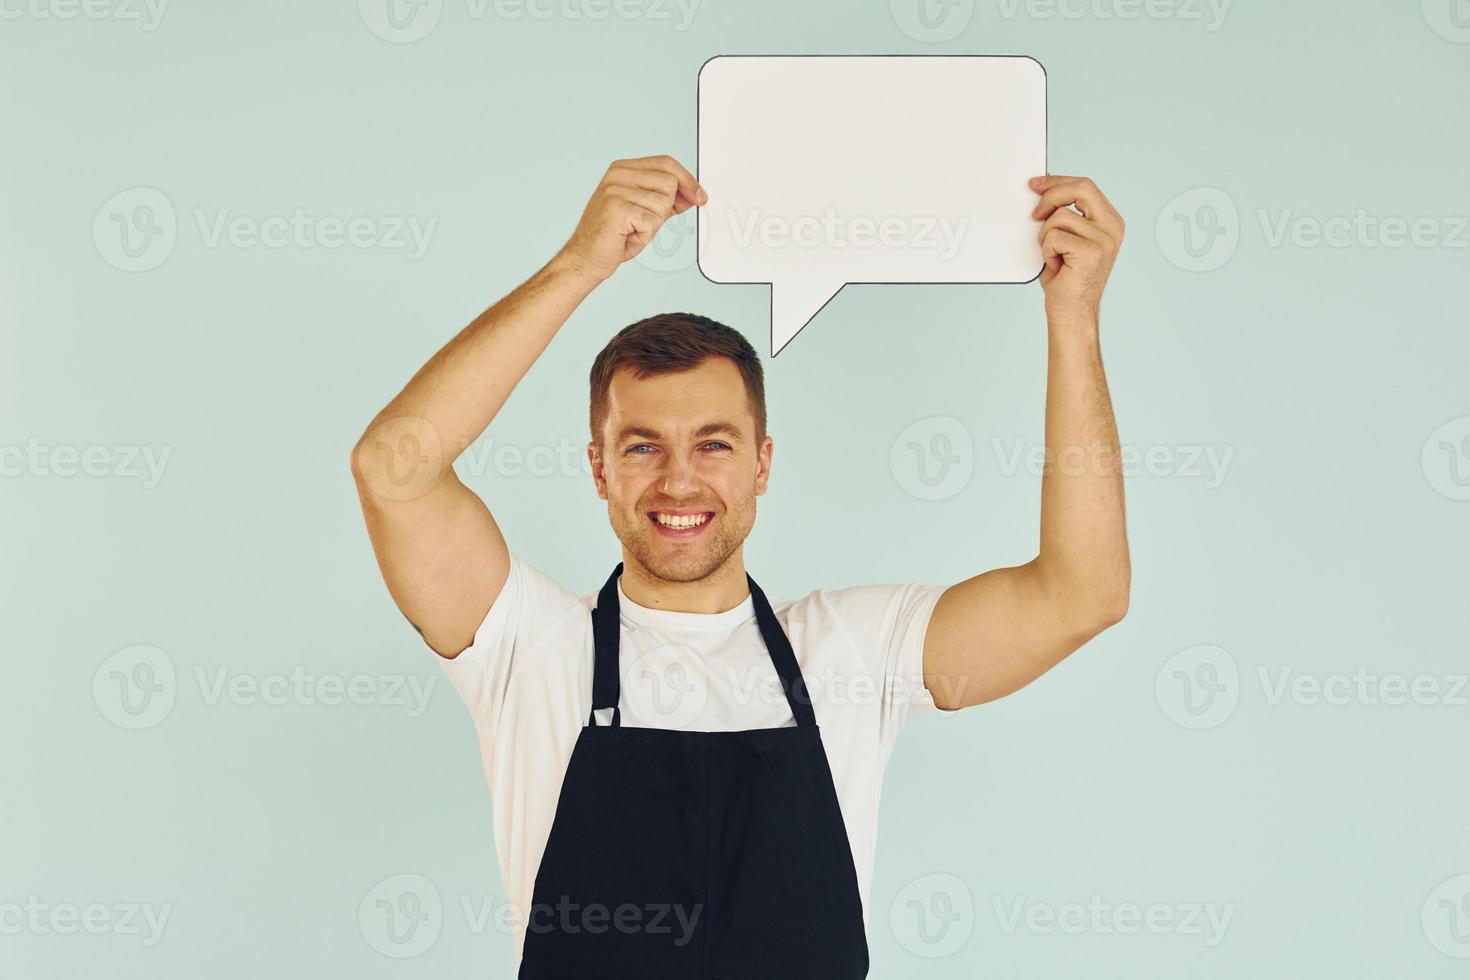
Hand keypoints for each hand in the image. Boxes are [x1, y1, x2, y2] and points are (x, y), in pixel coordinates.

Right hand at [557, 155, 706, 283]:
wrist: (587, 257)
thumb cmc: (613, 236)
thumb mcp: (646, 212)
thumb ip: (667, 200)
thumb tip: (693, 193)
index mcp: (623, 168)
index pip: (666, 163)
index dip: (688, 179)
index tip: (700, 195)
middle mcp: (618, 174)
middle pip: (669, 182)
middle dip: (667, 207)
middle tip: (645, 221)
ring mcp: (616, 189)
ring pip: (663, 203)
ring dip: (654, 224)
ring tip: (634, 229)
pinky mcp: (617, 207)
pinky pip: (652, 221)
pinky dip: (645, 235)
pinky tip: (628, 235)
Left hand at [1030, 174, 1123, 323]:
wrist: (1072, 312)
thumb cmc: (1067, 278)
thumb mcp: (1068, 239)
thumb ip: (1065, 215)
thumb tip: (1040, 192)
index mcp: (1110, 221)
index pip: (1085, 186)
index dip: (1057, 181)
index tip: (1036, 184)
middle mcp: (1112, 228)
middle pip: (1081, 188)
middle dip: (1050, 195)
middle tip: (1034, 213)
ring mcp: (1104, 240)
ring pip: (1060, 216)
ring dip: (1045, 236)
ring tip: (1052, 255)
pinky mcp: (1091, 252)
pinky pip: (1054, 237)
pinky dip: (1046, 251)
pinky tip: (1055, 265)